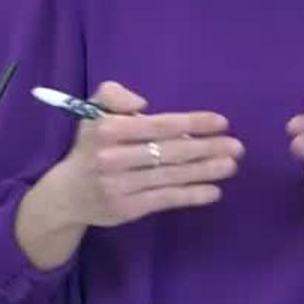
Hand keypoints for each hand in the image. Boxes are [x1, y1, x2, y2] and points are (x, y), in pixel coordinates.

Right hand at [40, 81, 242, 227]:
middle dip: (207, 148)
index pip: (158, 125)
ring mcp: (121, 185)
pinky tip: (213, 191)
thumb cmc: (89, 146)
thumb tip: (143, 103)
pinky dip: (191, 195)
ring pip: (171, 176)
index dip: (192, 123)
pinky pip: (165, 199)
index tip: (221, 122)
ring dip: (205, 171)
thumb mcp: (92, 111)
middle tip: (237, 146)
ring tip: (231, 165)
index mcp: (108, 130)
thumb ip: (114, 94)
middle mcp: (114, 158)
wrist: (66, 194)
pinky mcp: (128, 209)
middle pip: (170, 152)